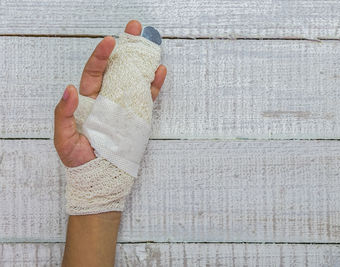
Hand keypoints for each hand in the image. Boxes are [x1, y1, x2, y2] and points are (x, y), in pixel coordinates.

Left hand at [54, 20, 166, 166]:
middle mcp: (107, 98)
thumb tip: (69, 88)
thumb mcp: (63, 138)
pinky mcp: (137, 117)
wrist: (99, 177)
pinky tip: (159, 71)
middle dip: (126, 47)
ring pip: (134, 78)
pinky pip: (147, 98)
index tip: (110, 41)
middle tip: (134, 28)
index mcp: (88, 99)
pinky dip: (154, 85)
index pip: (94, 71)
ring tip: (151, 43)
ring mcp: (124, 106)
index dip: (101, 55)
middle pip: (117, 68)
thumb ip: (64, 114)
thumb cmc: (78, 159)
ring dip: (143, 61)